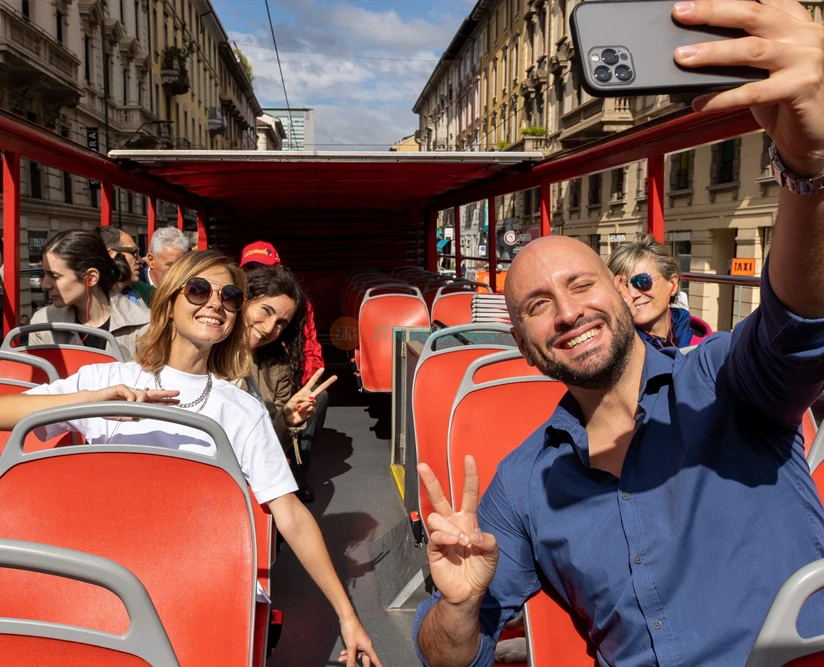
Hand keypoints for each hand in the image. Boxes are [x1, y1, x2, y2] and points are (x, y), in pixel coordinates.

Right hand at [86, 385, 179, 420]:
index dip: (164, 401)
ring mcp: (129, 390)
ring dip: (142, 402)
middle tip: (178, 394)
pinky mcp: (121, 387)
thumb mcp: (123, 416)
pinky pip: (131, 393)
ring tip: (136, 406)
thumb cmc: (108, 410)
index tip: (176, 401)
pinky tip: (127, 402)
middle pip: (154, 394)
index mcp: (136, 402)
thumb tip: (143, 415)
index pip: (153, 401)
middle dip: (166, 394)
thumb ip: (133, 416)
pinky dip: (131, 399)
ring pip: (142, 394)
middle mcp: (135, 395)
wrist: (93, 404)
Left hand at [282, 368, 336, 426]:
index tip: (322, 369)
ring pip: (312, 401)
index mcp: (304, 391)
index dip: (317, 375)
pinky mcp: (312, 411)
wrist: (289, 418)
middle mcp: (309, 396)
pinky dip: (305, 410)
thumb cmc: (289, 407)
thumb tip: (312, 399)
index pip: (312, 382)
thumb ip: (303, 397)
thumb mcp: (293, 400)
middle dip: (328, 382)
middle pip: (320, 388)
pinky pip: (312, 408)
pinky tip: (302, 412)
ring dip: (303, 405)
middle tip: (335, 376)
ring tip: (298, 408)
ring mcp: (312, 403)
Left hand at [337, 615, 381, 666]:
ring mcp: (360, 644)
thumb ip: (351, 659)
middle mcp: (365, 646)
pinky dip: (347, 653)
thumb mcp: (351, 646)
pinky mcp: (355, 642)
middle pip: (364, 659)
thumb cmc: (352, 629)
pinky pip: (352, 651)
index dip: (378, 665)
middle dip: (358, 664)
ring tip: (342, 659)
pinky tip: (342, 654)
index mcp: (368, 647)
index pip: (375, 659)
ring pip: (356, 655)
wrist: (346, 619)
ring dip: (349, 658)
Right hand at [418, 455, 498, 607]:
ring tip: (463, 543)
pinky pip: (435, 534)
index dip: (469, 476)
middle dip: (430, 481)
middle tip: (422, 465)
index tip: (468, 458)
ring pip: (437, 517)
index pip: (468, 494)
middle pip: (439, 497)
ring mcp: (442, 534)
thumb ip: (489, 542)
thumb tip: (473, 536)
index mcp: (468, 520)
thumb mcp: (493, 555)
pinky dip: (446, 537)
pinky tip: (455, 544)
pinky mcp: (433, 547)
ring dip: (451, 527)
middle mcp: (453, 523)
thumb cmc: (480, 570)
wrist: (468, 592)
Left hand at [673, 0, 823, 174]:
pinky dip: (723, 98)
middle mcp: (804, 35)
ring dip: (712, 52)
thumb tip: (695, 50)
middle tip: (681, 12)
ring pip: (751, 50)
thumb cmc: (785, 101)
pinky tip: (700, 103)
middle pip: (753, 15)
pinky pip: (754, 92)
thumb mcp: (764, 69)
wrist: (816, 133)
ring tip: (682, 57)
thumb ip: (742, 52)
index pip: (762, 0)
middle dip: (713, 11)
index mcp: (796, 24)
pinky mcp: (802, 87)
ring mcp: (806, 59)